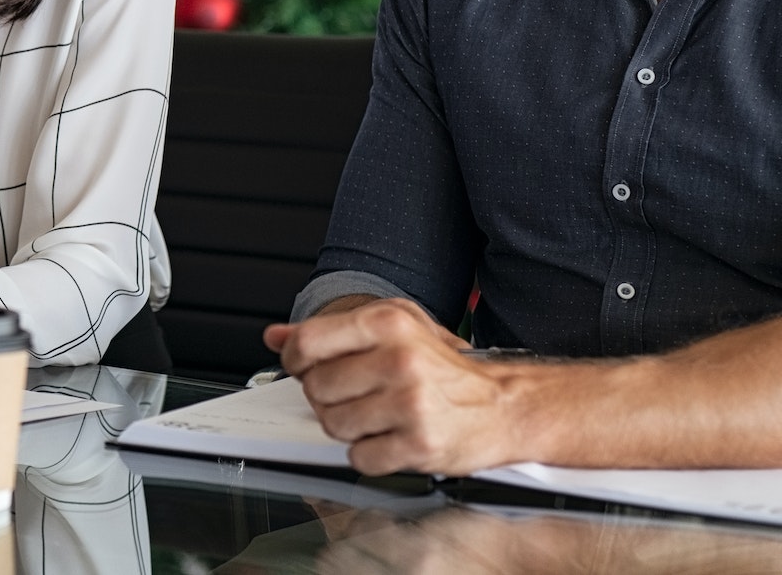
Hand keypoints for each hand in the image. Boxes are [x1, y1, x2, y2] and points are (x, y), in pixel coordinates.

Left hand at [263, 298, 521, 475]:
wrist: (505, 406)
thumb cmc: (445, 369)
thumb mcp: (393, 329)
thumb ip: (329, 331)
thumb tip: (276, 336)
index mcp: (389, 323)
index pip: (308, 343)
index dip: (296, 360)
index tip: (303, 367)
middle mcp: (400, 360)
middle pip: (317, 388)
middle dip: (327, 396)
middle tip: (354, 394)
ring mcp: (411, 405)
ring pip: (334, 424)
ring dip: (348, 426)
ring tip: (376, 415)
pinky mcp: (420, 445)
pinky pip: (360, 458)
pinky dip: (368, 454)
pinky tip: (390, 438)